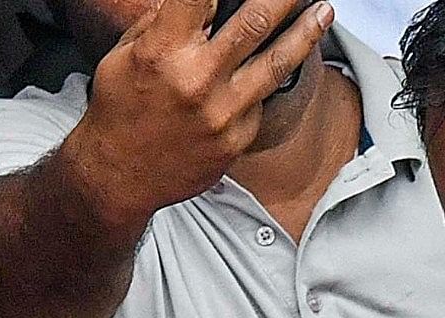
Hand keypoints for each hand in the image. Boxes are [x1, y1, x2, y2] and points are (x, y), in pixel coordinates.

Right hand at [63, 0, 333, 219]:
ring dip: (306, 33)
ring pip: (277, 63)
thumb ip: (163, 21)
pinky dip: (273, 78)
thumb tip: (204, 1)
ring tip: (323, 10)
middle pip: (256, 22)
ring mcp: (222, 113)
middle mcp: (198, 80)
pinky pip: (262, 100)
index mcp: (163, 50)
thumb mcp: (125, 53)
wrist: (120, 174)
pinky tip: (284, 60)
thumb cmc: (120, 108)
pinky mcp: (237, 139)